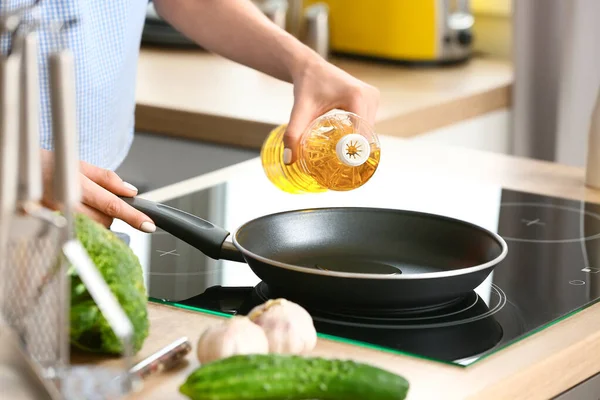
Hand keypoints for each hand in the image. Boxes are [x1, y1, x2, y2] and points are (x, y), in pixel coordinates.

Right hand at [40, 149, 155, 231]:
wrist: (18, 169)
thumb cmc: (48, 164)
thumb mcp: (80, 165)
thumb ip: (107, 178)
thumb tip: (131, 190)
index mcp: (78, 186)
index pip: (113, 205)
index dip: (133, 216)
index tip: (149, 225)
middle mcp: (67, 205)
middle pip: (105, 221)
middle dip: (110, 215)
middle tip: (98, 201)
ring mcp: (57, 218)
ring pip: (92, 229)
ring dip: (96, 221)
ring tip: (83, 204)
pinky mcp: (49, 227)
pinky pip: (76, 232)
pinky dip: (82, 226)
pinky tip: (75, 214)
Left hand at [283, 57, 379, 163]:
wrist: (310, 67)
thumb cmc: (306, 86)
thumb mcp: (300, 110)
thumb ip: (293, 134)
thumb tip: (290, 159)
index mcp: (357, 97)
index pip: (361, 134)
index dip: (353, 152)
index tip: (342, 166)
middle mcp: (370, 96)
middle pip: (367, 134)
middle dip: (355, 150)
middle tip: (340, 165)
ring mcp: (373, 97)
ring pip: (369, 131)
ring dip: (357, 143)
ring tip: (343, 156)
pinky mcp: (372, 99)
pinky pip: (368, 124)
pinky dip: (358, 134)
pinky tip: (346, 142)